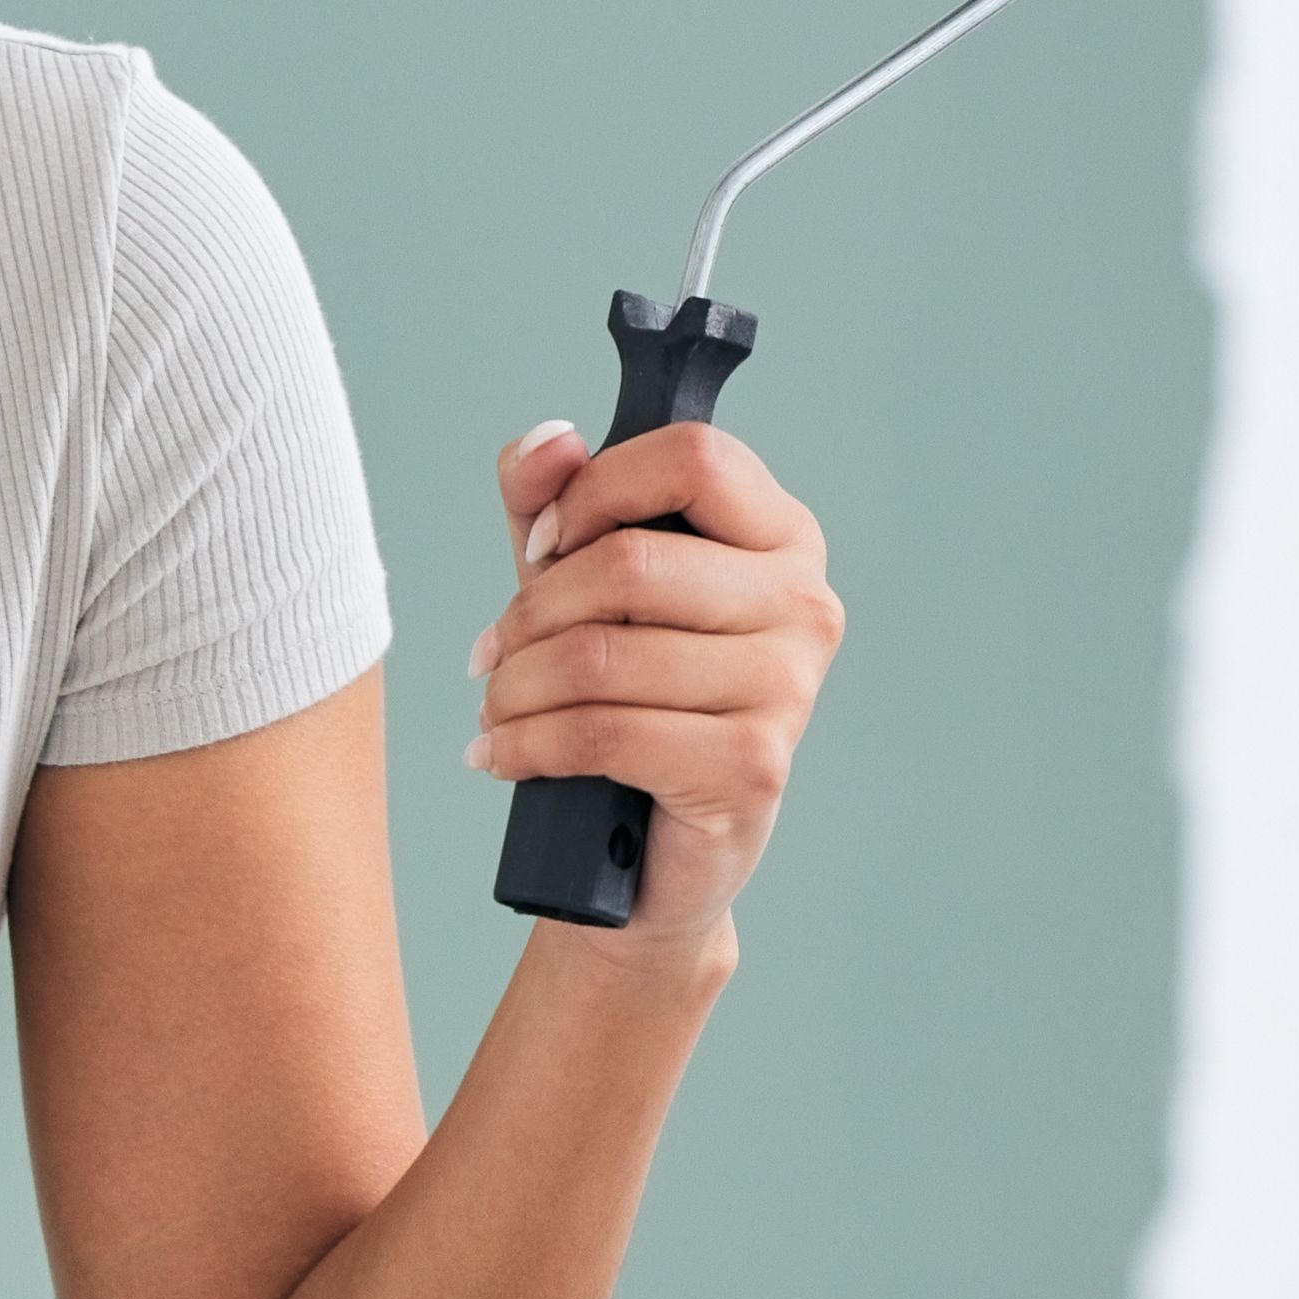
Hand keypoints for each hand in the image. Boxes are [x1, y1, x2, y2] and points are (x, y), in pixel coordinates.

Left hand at [465, 414, 843, 951]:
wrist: (647, 858)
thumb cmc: (625, 701)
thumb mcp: (578, 584)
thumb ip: (553, 498)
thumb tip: (551, 440)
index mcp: (781, 535)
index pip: (693, 456)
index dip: (595, 490)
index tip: (545, 544)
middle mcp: (804, 602)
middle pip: (630, 561)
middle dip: (531, 611)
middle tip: (494, 653)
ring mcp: (788, 686)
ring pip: (603, 654)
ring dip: (517, 685)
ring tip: (497, 707)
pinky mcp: (752, 766)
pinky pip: (604, 731)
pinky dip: (527, 743)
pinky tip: (498, 753)